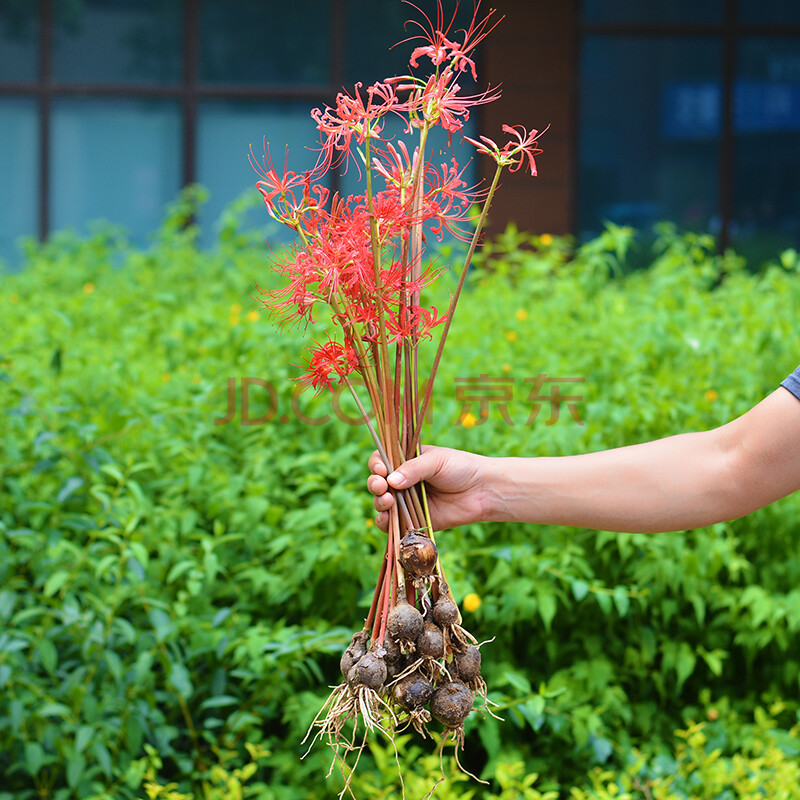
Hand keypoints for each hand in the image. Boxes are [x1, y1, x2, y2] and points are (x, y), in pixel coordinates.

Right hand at [367, 445, 490, 531]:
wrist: (482, 491)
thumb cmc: (461, 468)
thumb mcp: (436, 461)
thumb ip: (413, 469)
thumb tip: (390, 481)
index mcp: (406, 461)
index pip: (381, 460)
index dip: (376, 464)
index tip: (381, 469)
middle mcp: (403, 481)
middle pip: (377, 483)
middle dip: (375, 484)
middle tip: (381, 486)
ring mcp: (407, 502)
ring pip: (382, 504)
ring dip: (379, 503)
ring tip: (388, 501)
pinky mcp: (413, 521)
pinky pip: (393, 524)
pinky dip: (386, 523)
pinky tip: (387, 519)